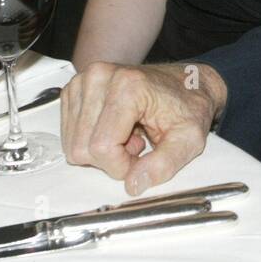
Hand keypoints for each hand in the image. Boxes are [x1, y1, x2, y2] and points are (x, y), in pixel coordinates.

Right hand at [61, 61, 227, 195]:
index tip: (143, 156)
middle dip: (111, 158)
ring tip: (130, 133)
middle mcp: (100, 77)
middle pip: (82, 148)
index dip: (121, 165)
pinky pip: (70, 135)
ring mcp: (84, 81)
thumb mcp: (189, 138)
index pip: (101, 147)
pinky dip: (93, 139)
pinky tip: (117, 127)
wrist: (187, 82)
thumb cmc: (188, 105)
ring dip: (102, 149)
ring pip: (73, 145)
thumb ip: (165, 164)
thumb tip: (134, 184)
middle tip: (138, 143)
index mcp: (128, 85)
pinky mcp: (75, 89)